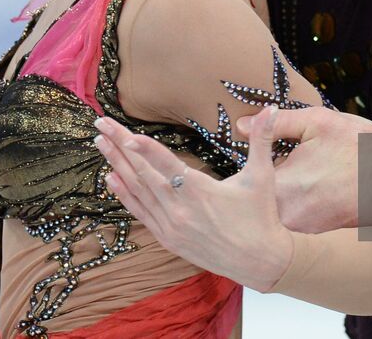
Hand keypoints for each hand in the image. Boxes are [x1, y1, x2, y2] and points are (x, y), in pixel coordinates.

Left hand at [93, 110, 294, 292]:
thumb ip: (261, 139)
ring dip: (117, 165)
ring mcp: (171, 226)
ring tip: (101, 144)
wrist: (260, 261)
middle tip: (101, 126)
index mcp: (200, 191)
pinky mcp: (168, 238)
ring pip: (138, 191)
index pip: (167, 164)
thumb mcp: (261, 176)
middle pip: (143, 173)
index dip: (145, 148)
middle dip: (120, 147)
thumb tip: (271, 109)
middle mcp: (180, 209)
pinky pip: (141, 212)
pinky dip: (124, 194)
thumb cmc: (261, 217)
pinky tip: (110, 178)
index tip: (124, 134)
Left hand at [240, 107, 371, 231]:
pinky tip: (312, 198)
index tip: (257, 164)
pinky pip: (293, 228)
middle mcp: (287, 215)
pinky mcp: (317, 239)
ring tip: (299, 186)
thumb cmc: (358, 145)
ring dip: (275, 205)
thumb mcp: (317, 121)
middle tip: (277, 175)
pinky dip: (295, 215)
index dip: (247, 172)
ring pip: (273, 218)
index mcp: (280, 185)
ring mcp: (303, 231)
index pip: (244, 184)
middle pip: (255, 205)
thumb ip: (275, 124)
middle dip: (258, 191)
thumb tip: (241, 126)